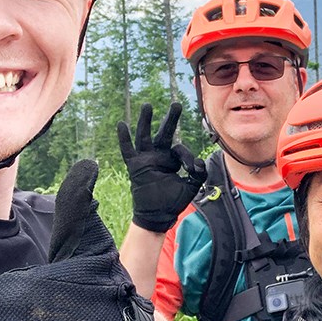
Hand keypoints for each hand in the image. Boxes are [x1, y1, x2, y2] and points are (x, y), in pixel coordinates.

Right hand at [118, 102, 205, 232]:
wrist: (158, 216)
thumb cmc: (173, 201)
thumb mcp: (191, 186)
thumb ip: (199, 174)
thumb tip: (200, 162)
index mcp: (171, 159)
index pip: (180, 148)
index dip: (187, 157)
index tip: (191, 169)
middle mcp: (158, 156)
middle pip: (164, 133)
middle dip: (171, 119)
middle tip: (177, 104)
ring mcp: (145, 159)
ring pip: (144, 136)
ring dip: (146, 121)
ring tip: (148, 106)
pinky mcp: (135, 166)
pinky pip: (127, 150)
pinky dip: (124, 139)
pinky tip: (121, 125)